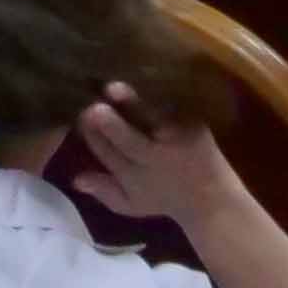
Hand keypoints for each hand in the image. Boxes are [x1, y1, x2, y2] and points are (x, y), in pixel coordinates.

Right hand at [67, 84, 247, 234]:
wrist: (212, 201)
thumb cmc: (164, 200)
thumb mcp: (130, 205)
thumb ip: (103, 192)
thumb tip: (75, 178)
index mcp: (131, 176)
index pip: (105, 152)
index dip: (92, 135)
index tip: (80, 115)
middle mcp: (151, 158)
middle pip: (125, 139)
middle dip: (109, 126)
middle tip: (92, 108)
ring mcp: (174, 141)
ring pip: (150, 122)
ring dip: (132, 105)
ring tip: (114, 89)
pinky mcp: (194, 128)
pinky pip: (174, 110)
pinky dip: (159, 97)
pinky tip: (146, 82)